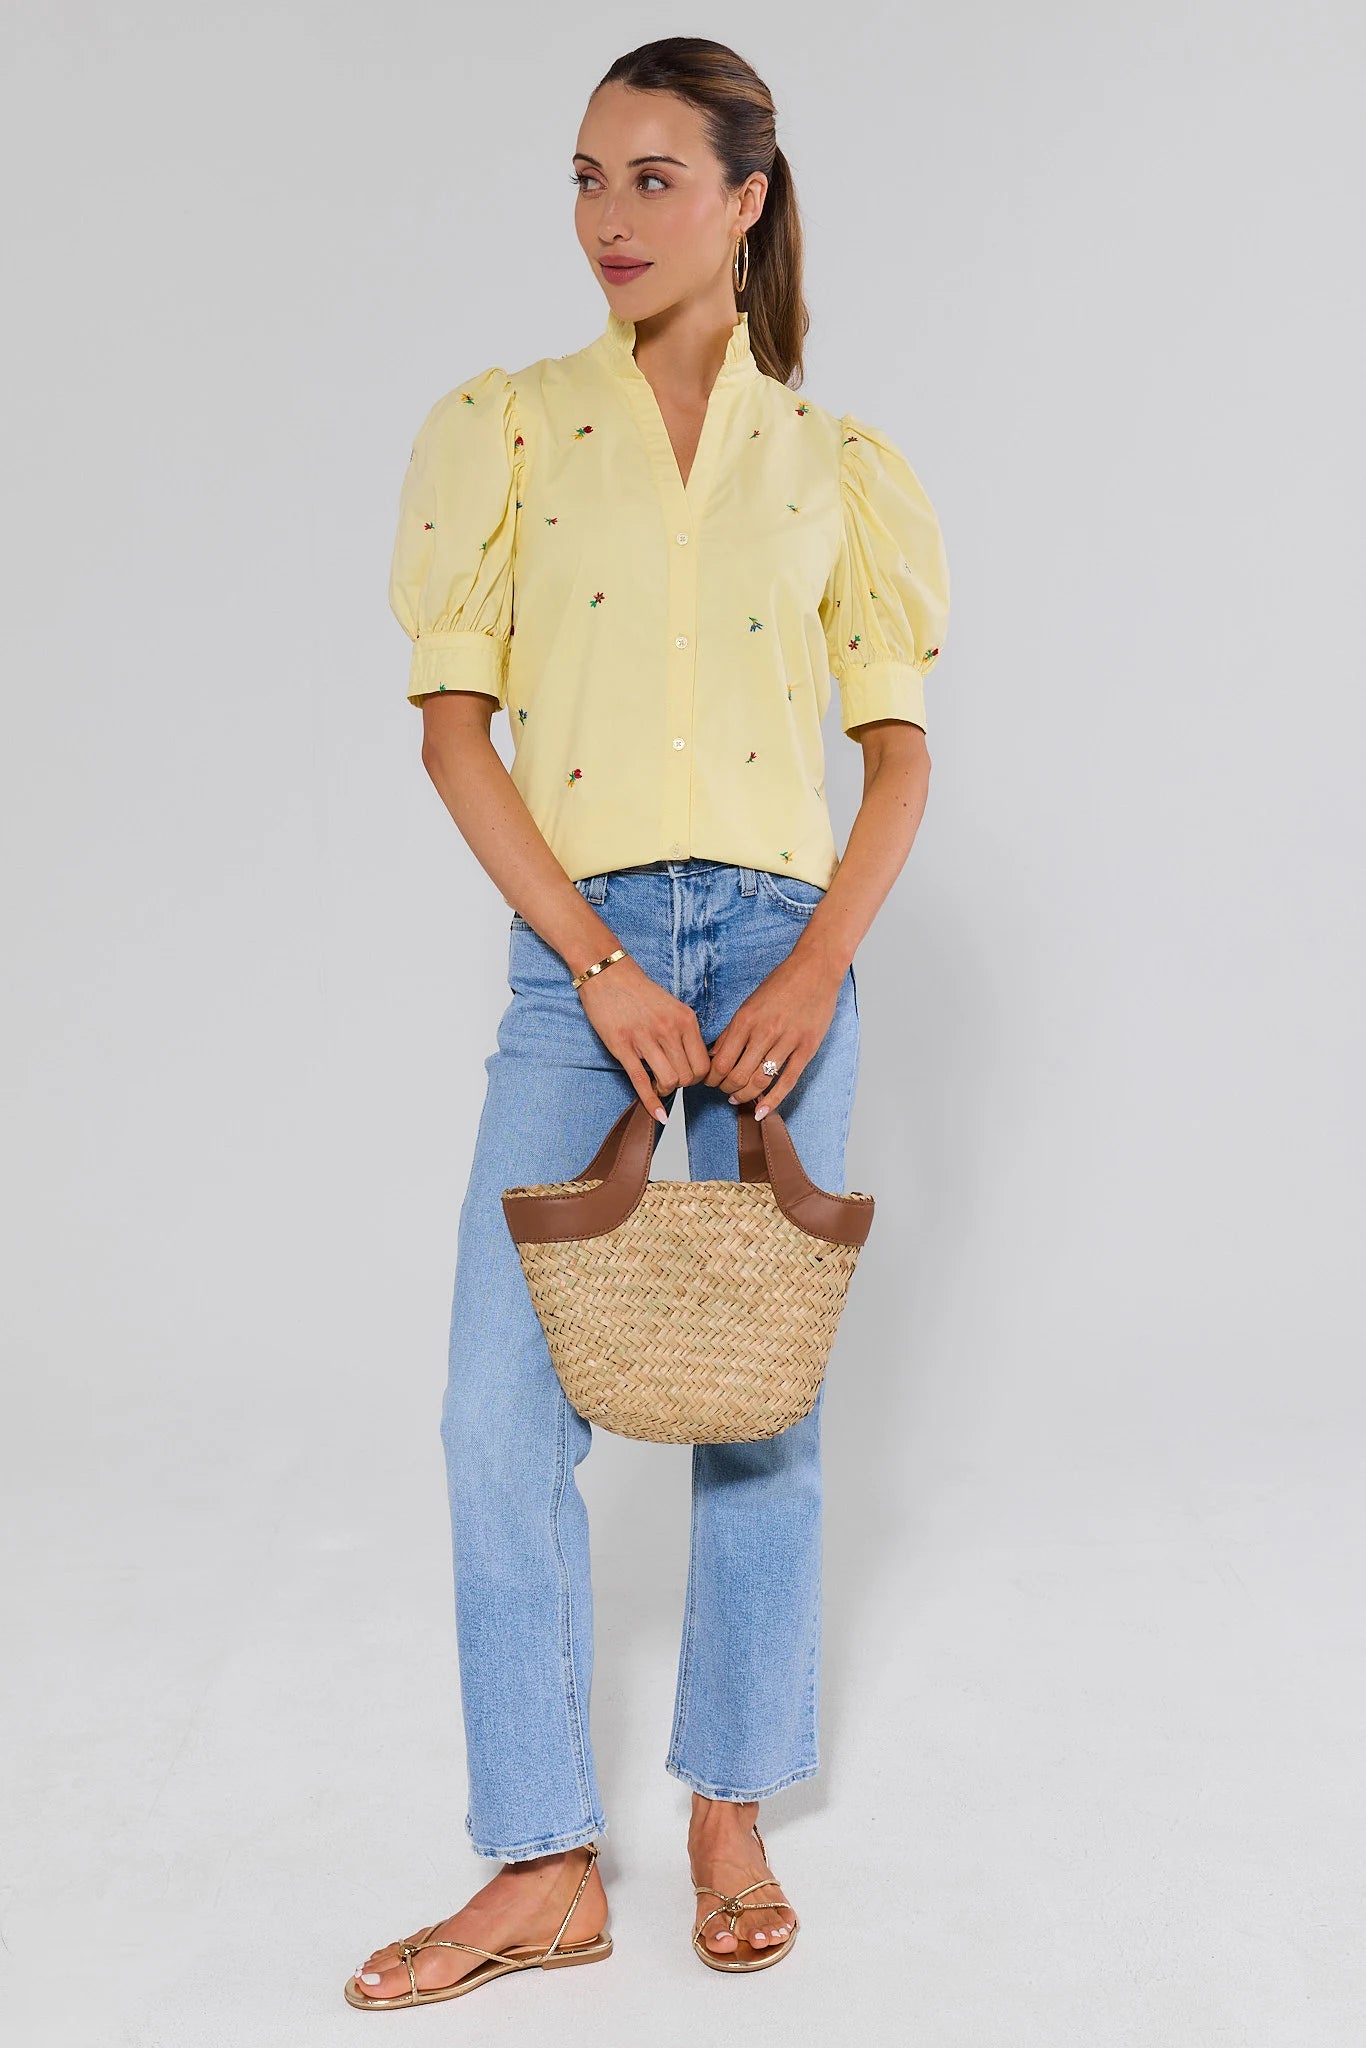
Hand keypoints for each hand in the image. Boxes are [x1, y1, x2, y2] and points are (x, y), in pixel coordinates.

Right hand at [577, 954, 711, 1122]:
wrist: (608, 974)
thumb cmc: (640, 992)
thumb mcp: (673, 1006)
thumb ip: (685, 1032)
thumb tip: (693, 1061)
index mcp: (685, 1019)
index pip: (704, 1064)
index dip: (699, 1078)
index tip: (689, 1076)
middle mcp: (668, 1030)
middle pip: (688, 1077)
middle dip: (682, 1085)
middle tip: (671, 1080)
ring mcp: (645, 1039)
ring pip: (669, 1081)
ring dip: (666, 1090)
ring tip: (658, 1084)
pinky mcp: (623, 1047)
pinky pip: (641, 1082)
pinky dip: (651, 1103)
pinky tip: (659, 1115)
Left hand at [705, 947, 844, 1117]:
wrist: (816, 970)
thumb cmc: (781, 984)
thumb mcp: (749, 1003)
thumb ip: (732, 1031)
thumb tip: (715, 1055)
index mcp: (746, 1019)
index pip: (721, 1061)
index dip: (712, 1078)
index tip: (710, 1081)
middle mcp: (765, 1032)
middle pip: (738, 1075)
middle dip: (726, 1088)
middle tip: (723, 1091)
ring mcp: (788, 1041)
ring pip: (760, 1081)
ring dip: (745, 1095)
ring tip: (738, 1098)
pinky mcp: (807, 1048)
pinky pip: (787, 1081)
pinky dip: (773, 1100)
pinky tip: (762, 1111)